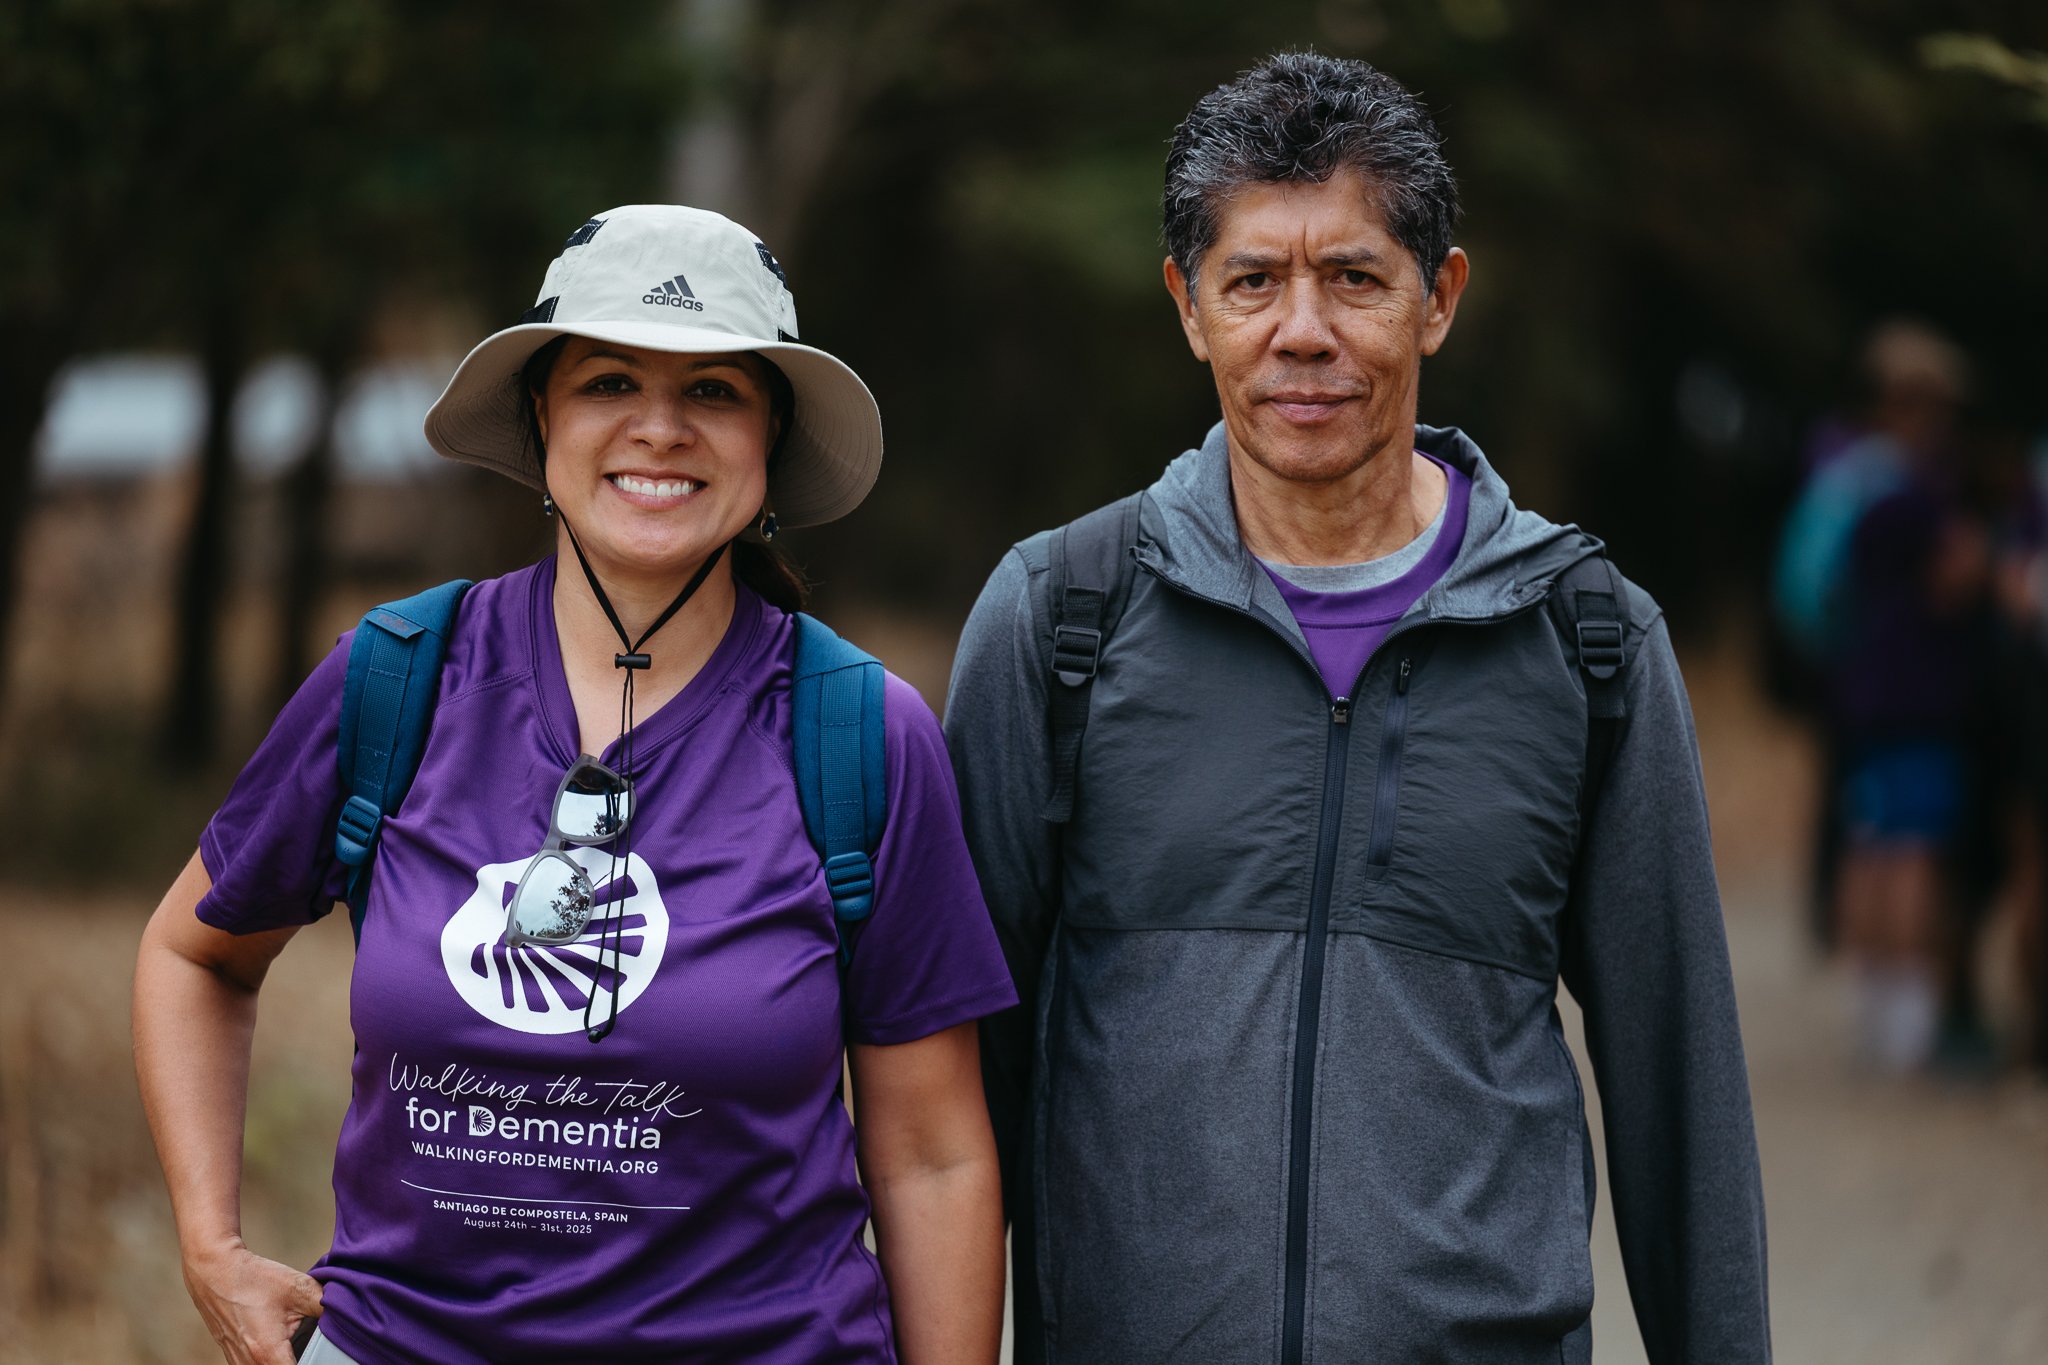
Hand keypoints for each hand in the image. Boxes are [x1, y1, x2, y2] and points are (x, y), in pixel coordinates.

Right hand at [183, 1239, 323, 1364]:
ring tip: (299, 1343)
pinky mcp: (232, 1355)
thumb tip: (348, 1316)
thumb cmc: (253, 1279)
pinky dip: (270, 1358)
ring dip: (284, 1359)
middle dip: (302, 1360)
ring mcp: (237, 1362)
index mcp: (268, 1353)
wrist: (214, 1270)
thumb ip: (327, 1306)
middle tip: (313, 1344)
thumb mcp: (299, 1288)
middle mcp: (249, 1364)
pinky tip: (282, 1342)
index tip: (324, 1355)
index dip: (315, 1364)